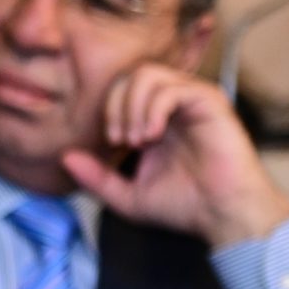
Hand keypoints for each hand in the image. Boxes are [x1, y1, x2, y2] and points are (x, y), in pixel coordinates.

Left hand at [60, 63, 288, 248]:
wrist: (223, 215)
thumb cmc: (184, 205)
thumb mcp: (127, 195)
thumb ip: (96, 177)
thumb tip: (65, 157)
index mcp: (156, 118)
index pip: (120, 89)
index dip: (107, 110)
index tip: (112, 143)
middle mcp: (174, 103)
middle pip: (129, 75)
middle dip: (115, 105)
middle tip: (121, 139)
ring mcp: (192, 99)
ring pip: (146, 74)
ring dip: (132, 106)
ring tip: (138, 139)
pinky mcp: (209, 101)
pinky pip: (171, 87)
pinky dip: (153, 109)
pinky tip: (153, 135)